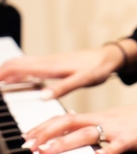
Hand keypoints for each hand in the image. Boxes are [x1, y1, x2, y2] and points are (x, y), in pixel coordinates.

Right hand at [0, 40, 136, 98]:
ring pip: (20, 64)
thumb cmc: (99, 67)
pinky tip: (15, 79)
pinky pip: (29, 66)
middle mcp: (46, 62)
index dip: (1, 74)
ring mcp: (49, 62)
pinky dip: (16, 72)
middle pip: (15, 64)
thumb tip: (42, 97)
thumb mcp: (84, 79)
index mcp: (50, 66)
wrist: (109, 57)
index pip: (17, 67)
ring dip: (5, 71)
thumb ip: (63, 88)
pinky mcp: (53, 64)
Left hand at [22, 96, 136, 153]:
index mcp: (100, 117)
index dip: (45, 127)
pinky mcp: (134, 136)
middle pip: (70, 122)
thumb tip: (78, 132)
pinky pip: (119, 144)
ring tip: (48, 151)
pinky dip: (108, 150)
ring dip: (66, 142)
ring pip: (88, 133)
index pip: (66, 118)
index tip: (29, 137)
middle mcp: (106, 120)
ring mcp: (119, 128)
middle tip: (30, 146)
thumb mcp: (116, 120)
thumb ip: (97, 125)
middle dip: (47, 134)